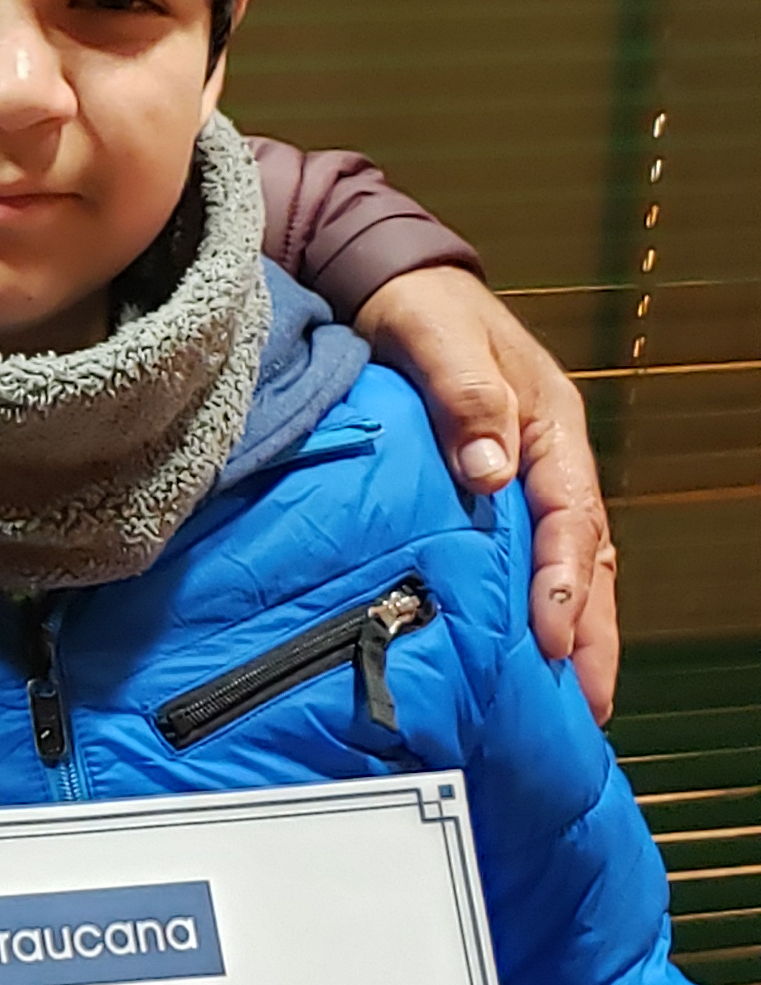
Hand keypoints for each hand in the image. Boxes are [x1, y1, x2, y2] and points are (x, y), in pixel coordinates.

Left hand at [357, 269, 617, 722]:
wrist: (392, 282)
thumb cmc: (420, 308)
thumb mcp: (438, 336)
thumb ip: (464, 396)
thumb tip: (490, 468)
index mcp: (549, 423)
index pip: (569, 515)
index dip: (563, 579)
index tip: (554, 635)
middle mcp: (549, 457)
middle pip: (585, 555)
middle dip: (592, 629)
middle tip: (590, 701)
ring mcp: (527, 477)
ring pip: (569, 564)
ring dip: (576, 629)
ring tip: (576, 702)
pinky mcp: (497, 492)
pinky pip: (532, 557)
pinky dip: (540, 606)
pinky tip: (531, 654)